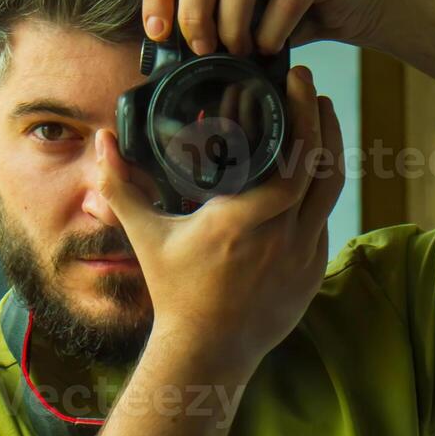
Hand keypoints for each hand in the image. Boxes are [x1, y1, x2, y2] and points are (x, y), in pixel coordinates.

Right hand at [95, 63, 344, 382]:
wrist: (208, 351)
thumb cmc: (176, 291)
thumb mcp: (147, 236)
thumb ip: (122, 187)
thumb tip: (102, 142)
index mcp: (244, 221)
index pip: (295, 162)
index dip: (304, 118)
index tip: (297, 84)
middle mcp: (283, 236)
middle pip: (324, 167)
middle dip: (321, 121)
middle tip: (311, 90)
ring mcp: (304, 256)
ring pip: (331, 192)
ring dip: (329, 150)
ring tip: (320, 118)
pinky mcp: (313, 271)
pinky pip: (324, 218)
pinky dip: (319, 188)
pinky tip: (309, 171)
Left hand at [142, 0, 385, 56]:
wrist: (351, 10)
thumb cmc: (287, 18)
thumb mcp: (236, 19)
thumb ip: (199, 13)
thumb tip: (151, 22)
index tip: (156, 34)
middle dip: (193, 14)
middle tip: (200, 50)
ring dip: (233, 26)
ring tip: (238, 52)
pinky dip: (273, 31)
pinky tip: (270, 48)